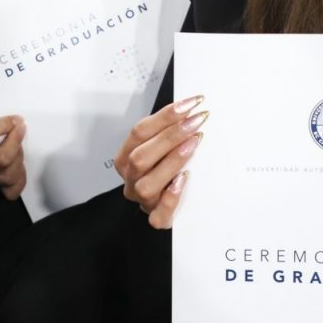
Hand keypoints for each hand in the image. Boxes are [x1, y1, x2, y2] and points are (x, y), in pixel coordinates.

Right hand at [0, 112, 26, 198]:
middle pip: (3, 158)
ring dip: (19, 157)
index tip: (16, 118)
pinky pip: (15, 187)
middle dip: (16, 141)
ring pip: (11, 173)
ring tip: (18, 146)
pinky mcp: (2, 186)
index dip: (6, 124)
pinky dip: (20, 177)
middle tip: (22, 127)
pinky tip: (20, 166)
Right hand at [116, 95, 207, 229]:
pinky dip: (170, 198)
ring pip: (147, 184)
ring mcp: (141, 199)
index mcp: (126, 156)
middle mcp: (131, 178)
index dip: (165, 116)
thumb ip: (166, 132)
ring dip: (172, 161)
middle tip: (196, 121)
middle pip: (140, 156)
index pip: (139, 132)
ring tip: (194, 144)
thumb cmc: (162, 169)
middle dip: (170, 136)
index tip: (191, 104)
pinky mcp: (156, 218)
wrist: (164, 205)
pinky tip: (184, 180)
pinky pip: (158, 215)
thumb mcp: (159, 148)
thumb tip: (190, 109)